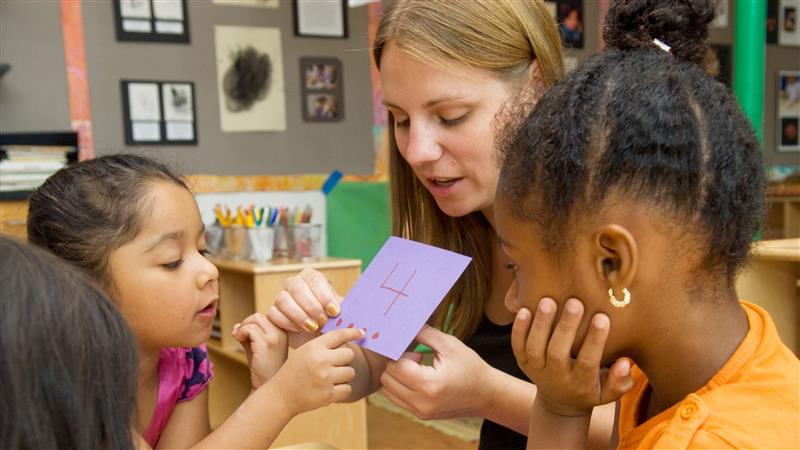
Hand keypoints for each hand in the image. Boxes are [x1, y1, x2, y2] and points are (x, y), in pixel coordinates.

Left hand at [232, 312, 287, 388]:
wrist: (267, 387)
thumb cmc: (263, 369)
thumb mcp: (257, 348)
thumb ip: (249, 335)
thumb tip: (238, 325)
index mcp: (283, 332)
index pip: (265, 317)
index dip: (251, 323)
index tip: (243, 334)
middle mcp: (282, 333)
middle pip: (258, 316)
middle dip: (245, 323)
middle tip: (238, 335)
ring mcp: (275, 337)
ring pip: (254, 319)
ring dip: (242, 327)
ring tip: (239, 338)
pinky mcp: (266, 344)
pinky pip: (250, 328)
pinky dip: (241, 332)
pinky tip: (239, 341)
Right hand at [266, 268, 342, 348]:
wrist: (316, 337)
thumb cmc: (330, 320)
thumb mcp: (339, 312)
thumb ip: (345, 306)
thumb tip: (357, 305)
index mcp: (311, 277)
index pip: (314, 279)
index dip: (324, 295)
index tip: (334, 311)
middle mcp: (294, 283)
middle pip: (297, 287)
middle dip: (311, 306)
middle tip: (323, 321)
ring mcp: (281, 296)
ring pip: (283, 299)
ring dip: (299, 314)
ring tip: (312, 327)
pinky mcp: (273, 312)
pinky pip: (273, 313)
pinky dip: (286, 322)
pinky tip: (299, 329)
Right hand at [270, 327, 363, 415]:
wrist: (280, 396)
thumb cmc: (294, 372)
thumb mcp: (304, 352)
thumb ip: (323, 345)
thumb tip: (348, 340)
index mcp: (314, 347)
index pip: (339, 335)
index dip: (353, 332)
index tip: (362, 333)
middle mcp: (321, 360)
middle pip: (349, 354)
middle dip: (344, 360)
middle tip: (333, 365)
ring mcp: (325, 378)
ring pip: (350, 372)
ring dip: (343, 376)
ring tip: (329, 378)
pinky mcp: (328, 395)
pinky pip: (348, 389)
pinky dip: (341, 390)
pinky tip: (329, 389)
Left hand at [380, 325, 491, 419]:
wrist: (487, 395)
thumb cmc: (471, 368)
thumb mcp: (450, 345)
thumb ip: (425, 333)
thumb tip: (404, 326)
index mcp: (429, 385)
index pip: (395, 366)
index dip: (401, 353)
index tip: (415, 348)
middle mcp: (421, 403)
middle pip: (387, 378)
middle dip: (396, 363)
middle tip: (415, 357)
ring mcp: (420, 412)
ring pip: (388, 390)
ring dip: (396, 375)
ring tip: (416, 368)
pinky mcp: (420, 415)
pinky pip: (397, 398)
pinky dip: (400, 386)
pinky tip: (417, 378)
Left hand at [512, 297, 632, 417]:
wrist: (560, 403)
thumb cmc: (590, 390)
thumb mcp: (609, 393)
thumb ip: (620, 381)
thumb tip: (625, 363)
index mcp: (580, 383)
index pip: (587, 362)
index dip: (595, 341)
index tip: (602, 317)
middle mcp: (556, 376)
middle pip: (558, 352)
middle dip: (566, 327)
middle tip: (575, 302)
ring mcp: (537, 369)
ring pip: (534, 348)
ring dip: (540, 324)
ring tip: (548, 301)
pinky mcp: (523, 361)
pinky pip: (517, 346)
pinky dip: (518, 329)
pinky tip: (524, 310)